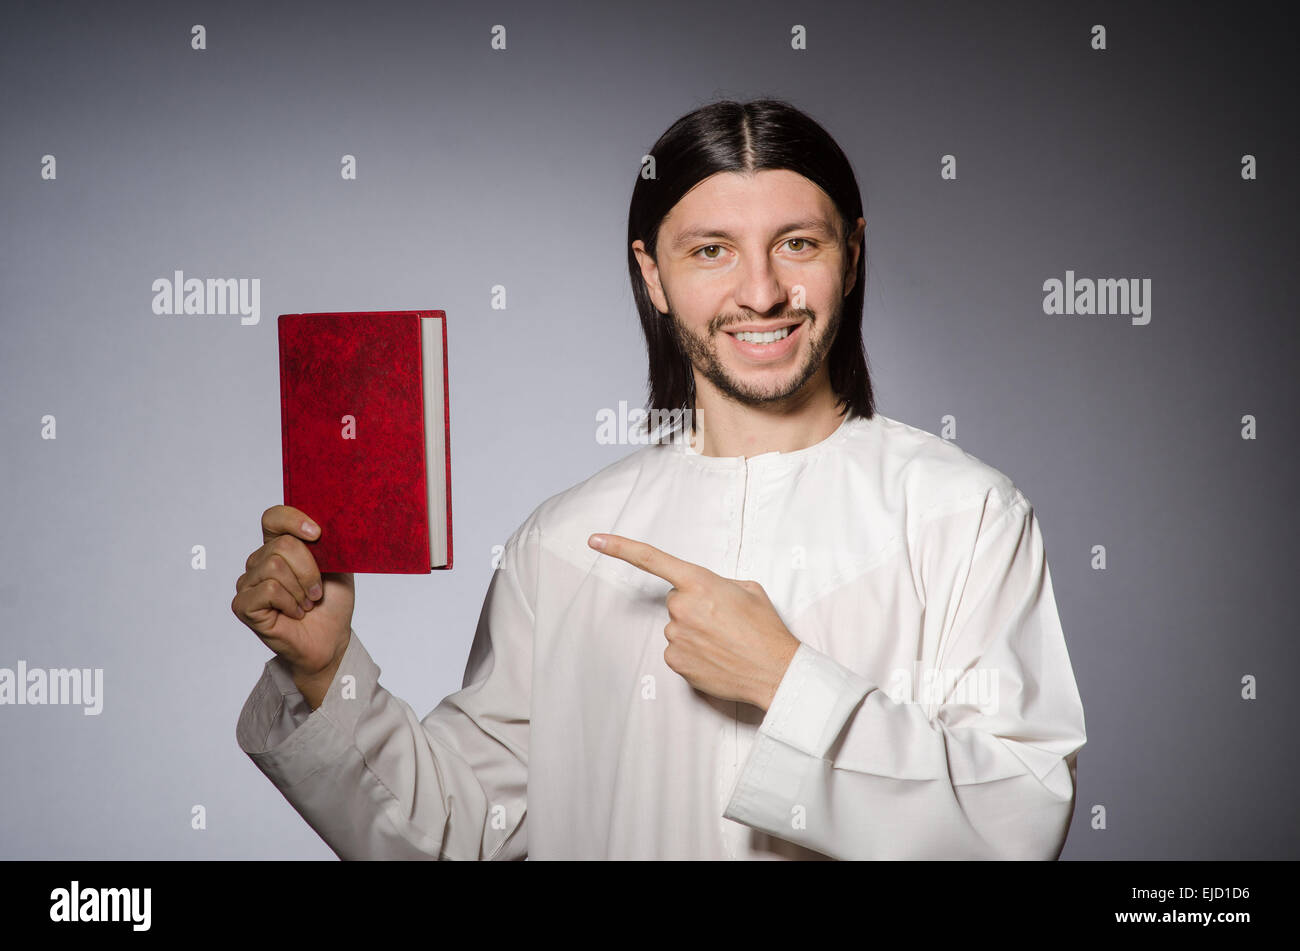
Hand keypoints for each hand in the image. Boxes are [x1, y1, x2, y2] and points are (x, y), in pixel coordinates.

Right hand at [232, 505, 353, 707]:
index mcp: (279, 546)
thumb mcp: (338, 566)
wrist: (330, 640)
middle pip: (281, 545)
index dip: (293, 519)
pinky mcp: (243, 605)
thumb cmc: (331, 604)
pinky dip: (290, 602)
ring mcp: (248, 583)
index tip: (317, 534)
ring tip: (306, 603)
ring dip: (300, 588)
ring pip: (274, 566)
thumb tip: (325, 523)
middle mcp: (259, 562)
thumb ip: (329, 542)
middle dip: (309, 569)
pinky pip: (268, 589)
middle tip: (316, 591)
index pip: (273, 518)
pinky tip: (295, 613)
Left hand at [588, 533, 799, 710]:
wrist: (775, 671)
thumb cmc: (765, 629)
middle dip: (694, 607)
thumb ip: (717, 583)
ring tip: (724, 642)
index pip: (652, 559)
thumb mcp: (748, 589)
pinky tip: (715, 657)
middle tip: (723, 620)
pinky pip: (677, 651)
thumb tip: (703, 591)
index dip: (620, 548)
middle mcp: (682, 608)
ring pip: (677, 627)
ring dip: (695, 632)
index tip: (594, 541)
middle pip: (676, 601)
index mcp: (700, 582)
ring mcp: (676, 637)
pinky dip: (693, 653)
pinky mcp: (675, 662)